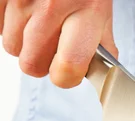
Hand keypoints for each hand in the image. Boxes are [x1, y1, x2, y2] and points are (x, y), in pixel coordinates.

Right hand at [0, 0, 116, 87]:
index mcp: (86, 12)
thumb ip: (101, 42)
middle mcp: (53, 5)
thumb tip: (97, 73)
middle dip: (42, 61)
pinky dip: (8, 24)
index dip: (66, 76)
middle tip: (51, 46)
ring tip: (39, 22)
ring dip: (24, 42)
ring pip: (12, 47)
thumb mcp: (101, 9)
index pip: (68, 68)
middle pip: (33, 65)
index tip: (67, 71)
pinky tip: (24, 11)